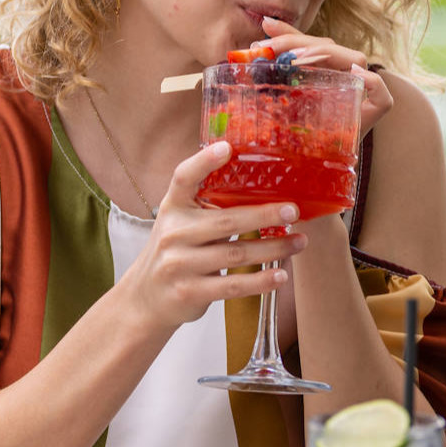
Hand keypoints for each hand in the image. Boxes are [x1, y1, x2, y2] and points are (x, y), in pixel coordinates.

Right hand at [111, 141, 306, 334]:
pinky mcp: (189, 291)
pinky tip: (280, 275)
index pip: (183, 178)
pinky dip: (260, 280)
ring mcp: (180, 264)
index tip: (227, 148)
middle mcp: (174, 233)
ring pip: (236, 254)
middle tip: (293, 211)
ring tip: (299, 243)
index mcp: (173, 208)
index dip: (203, 161)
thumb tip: (268, 194)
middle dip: (264, 214)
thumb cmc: (176, 252)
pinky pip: (232, 284)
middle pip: (226, 221)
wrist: (145, 298)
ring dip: (274, 248)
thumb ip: (210, 209)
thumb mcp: (182, 224)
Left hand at [258, 16, 394, 134]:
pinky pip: (379, 90)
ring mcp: (364, 90)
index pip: (311, 43)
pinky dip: (370, 80)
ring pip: (354, 59)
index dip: (289, 34)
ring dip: (325, 54)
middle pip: (330, 48)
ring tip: (294, 59)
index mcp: (328, 69)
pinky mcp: (377, 107)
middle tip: (268, 50)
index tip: (263, 32)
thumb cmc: (299, 133)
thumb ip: (278, 66)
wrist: (313, 167)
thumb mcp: (283, 97)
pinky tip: (353, 75)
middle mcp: (348, 75)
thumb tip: (261, 29)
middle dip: (297, 43)